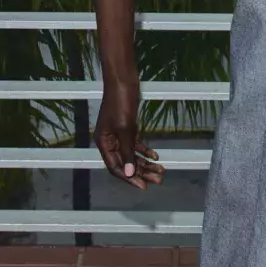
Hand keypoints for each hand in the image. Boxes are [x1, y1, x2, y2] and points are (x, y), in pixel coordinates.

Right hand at [94, 75, 163, 190]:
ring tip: (161, 171)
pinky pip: (135, 144)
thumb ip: (127, 152)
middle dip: (142, 172)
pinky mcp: (127, 128)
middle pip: (126, 163)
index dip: (129, 178)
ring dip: (146, 163)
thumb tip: (129, 173)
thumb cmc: (121, 103)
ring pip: (132, 154)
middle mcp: (110, 141)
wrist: (123, 80)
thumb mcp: (125, 129)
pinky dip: (145, 151)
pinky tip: (155, 156)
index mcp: (104, 143)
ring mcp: (119, 135)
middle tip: (159, 179)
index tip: (144, 186)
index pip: (115, 167)